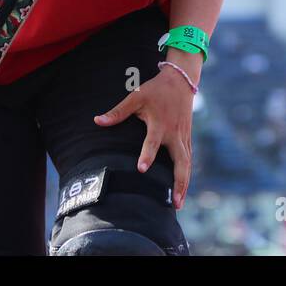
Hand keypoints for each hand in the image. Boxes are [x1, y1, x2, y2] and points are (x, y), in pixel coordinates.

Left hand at [94, 67, 194, 209]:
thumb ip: (117, 111)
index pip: (153, 142)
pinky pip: (188, 160)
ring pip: (187, 164)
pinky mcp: (187, 139)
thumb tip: (97, 121)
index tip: (141, 169)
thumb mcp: (135, 97)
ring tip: (178, 204)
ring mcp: (184, 138)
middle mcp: (175, 133)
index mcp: (160, 124)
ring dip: (184, 184)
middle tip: (174, 201)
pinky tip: (182, 190)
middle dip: (178, 181)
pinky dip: (186, 176)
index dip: (147, 155)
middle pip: (181, 161)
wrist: (180, 82)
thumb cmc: (155, 91)